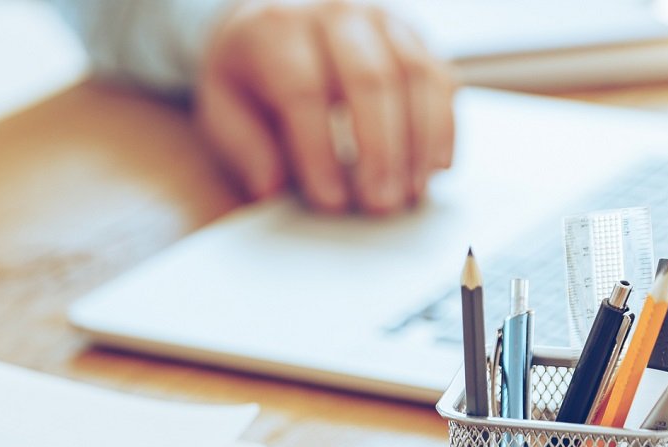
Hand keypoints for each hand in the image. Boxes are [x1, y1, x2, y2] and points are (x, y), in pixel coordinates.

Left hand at [196, 0, 454, 213]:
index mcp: (276, 27)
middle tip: (380, 205)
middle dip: (379, 150)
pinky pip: (439, 77)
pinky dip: (443, 125)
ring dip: (418, 142)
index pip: (304, 91)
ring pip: (414, 75)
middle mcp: (334, 11)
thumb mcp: (224, 108)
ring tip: (410, 194)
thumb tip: (272, 188)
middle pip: (369, 80)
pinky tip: (436, 167)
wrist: (272, 22)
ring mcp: (380, 18)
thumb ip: (246, 147)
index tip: (330, 201)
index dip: (320, 151)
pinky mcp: (412, 34)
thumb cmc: (248, 76)